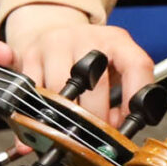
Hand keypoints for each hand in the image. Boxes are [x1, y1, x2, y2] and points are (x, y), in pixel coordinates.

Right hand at [1, 4, 156, 123]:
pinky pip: (33, 93)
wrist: (52, 29)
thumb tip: (112, 124)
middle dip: (97, 119)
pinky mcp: (29, 56)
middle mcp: (86, 38)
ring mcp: (55, 45)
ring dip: (66, 119)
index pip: (136, 66)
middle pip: (95, 86)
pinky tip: (45, 122)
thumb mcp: (113, 64)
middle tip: (97, 136)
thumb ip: (122, 93)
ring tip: (71, 129)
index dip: (134, 98)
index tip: (128, 123)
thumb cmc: (88, 54)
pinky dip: (38, 114)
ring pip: (61, 93)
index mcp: (116, 40)